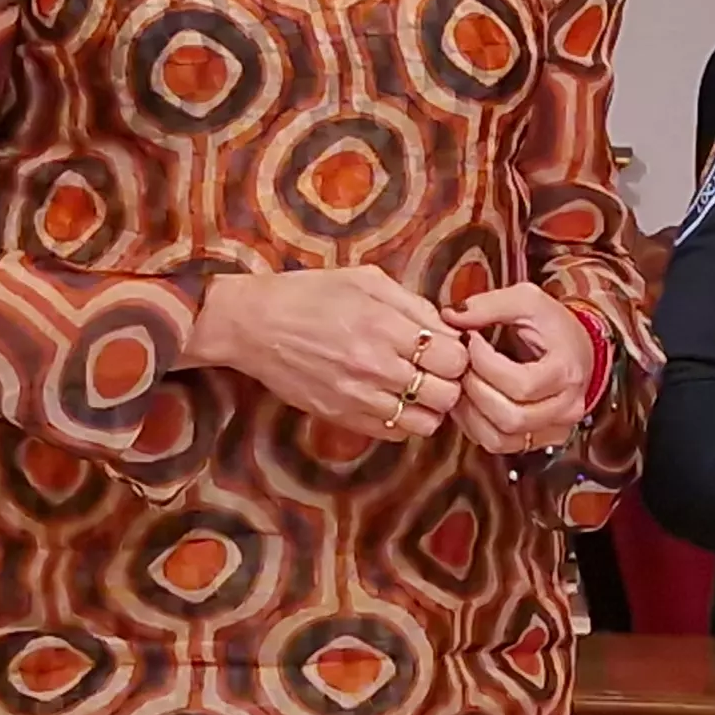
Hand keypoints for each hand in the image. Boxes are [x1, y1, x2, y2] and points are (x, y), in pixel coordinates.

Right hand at [181, 267, 460, 439]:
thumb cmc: (309, 294)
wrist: (254, 326)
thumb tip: (448, 325)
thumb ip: (411, 303)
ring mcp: (359, 397)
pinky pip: (395, 434)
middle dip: (450, 381)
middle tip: (437, 369)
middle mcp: (376, 366)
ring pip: (426, 422)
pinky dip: (403, 421)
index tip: (448, 346)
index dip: (459, 352)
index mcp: (385, 325)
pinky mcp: (343, 418)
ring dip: (429, 406)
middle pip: (447, 394)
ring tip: (417, 387)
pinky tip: (393, 399)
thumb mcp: (365, 280)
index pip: (454, 357)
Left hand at [443, 283, 592, 454]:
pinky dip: (474, 426)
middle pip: (510, 416)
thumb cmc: (552, 324)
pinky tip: (468, 401)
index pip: (521, 384)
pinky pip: (498, 445)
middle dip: (475, 389)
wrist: (577, 349)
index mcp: (567, 372)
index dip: (485, 365)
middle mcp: (567, 407)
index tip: (471, 340)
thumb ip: (488, 305)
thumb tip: (450, 315)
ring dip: (470, 412)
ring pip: (500, 438)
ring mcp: (555, 429)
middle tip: (462, 364)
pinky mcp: (539, 440)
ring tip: (462, 382)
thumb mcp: (526, 300)